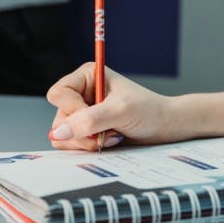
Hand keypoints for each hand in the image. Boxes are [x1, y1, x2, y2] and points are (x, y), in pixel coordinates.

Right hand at [45, 63, 174, 150]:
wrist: (164, 126)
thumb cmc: (148, 111)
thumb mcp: (120, 111)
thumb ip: (88, 121)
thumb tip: (58, 133)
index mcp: (87, 76)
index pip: (59, 93)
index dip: (73, 110)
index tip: (94, 117)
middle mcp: (81, 92)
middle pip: (60, 118)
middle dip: (83, 131)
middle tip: (107, 131)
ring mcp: (82, 112)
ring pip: (62, 134)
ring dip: (87, 141)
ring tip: (111, 136)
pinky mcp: (85, 130)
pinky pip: (71, 144)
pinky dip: (88, 146)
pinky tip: (109, 140)